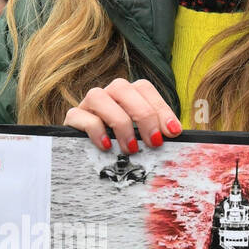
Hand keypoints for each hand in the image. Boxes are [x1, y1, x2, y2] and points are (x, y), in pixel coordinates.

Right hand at [64, 77, 181, 151]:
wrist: (84, 160)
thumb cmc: (120, 149)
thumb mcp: (141, 140)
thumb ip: (155, 134)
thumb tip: (176, 134)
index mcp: (126, 95)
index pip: (144, 88)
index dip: (161, 108)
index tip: (173, 132)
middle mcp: (107, 94)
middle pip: (123, 88)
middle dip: (143, 115)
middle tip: (154, 142)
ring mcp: (88, 105)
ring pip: (99, 96)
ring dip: (119, 122)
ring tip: (131, 148)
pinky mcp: (72, 118)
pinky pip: (80, 116)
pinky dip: (96, 130)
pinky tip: (106, 146)